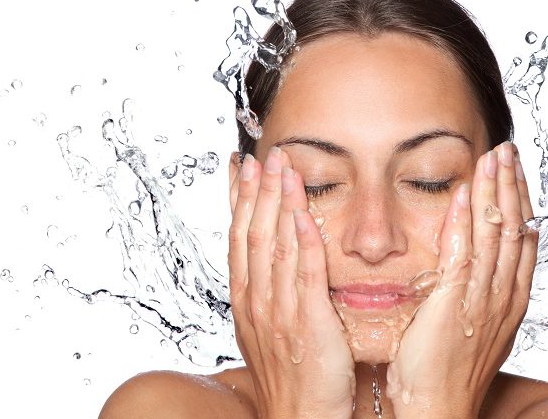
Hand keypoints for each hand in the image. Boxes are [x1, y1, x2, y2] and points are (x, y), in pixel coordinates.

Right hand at [227, 147, 355, 418]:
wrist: (300, 417)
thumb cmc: (291, 378)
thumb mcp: (269, 331)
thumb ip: (271, 294)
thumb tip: (272, 263)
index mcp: (246, 301)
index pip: (239, 239)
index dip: (238, 201)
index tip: (239, 169)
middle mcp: (256, 302)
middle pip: (253, 235)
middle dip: (257, 191)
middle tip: (262, 156)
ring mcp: (279, 311)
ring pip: (276, 246)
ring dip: (278, 204)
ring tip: (282, 168)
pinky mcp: (308, 322)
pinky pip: (306, 274)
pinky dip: (304, 242)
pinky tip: (305, 214)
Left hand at [385, 142, 536, 417]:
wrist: (436, 409)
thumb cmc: (445, 375)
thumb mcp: (472, 330)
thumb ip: (476, 296)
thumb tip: (474, 273)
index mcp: (509, 301)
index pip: (522, 241)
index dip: (520, 203)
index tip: (515, 174)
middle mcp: (503, 297)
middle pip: (515, 230)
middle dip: (512, 186)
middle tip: (508, 151)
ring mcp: (483, 300)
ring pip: (496, 235)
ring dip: (495, 192)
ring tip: (493, 157)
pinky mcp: (455, 303)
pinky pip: (464, 253)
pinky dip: (466, 220)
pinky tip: (466, 192)